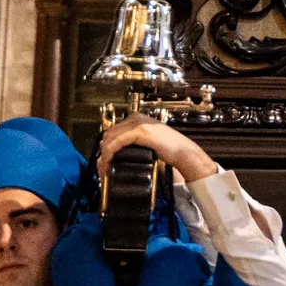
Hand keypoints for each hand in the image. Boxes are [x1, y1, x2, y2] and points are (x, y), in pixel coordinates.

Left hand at [97, 114, 219, 183]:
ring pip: (111, 138)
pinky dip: (110, 153)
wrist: (182, 151)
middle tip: (102, 166)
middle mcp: (136, 118)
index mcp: (138, 118)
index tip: (105, 160)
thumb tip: (115, 148)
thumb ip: (134, 141)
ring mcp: (138, 123)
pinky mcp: (139, 132)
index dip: (107, 145)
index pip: (114, 130)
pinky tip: (109, 162)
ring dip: (105, 153)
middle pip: (110, 133)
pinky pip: (117, 142)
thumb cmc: (168, 149)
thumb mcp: (148, 141)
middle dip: (104, 150)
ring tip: (105, 167)